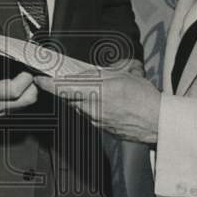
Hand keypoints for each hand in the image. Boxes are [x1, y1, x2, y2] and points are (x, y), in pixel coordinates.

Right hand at [0, 62, 37, 114]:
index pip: (15, 90)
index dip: (26, 78)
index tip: (27, 65)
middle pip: (27, 99)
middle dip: (33, 83)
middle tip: (30, 68)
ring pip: (27, 103)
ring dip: (30, 88)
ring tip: (25, 73)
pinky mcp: (2, 112)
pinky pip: (22, 104)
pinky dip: (25, 93)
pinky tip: (20, 80)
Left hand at [34, 69, 159, 143]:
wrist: (157, 122)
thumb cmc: (145, 97)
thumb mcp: (127, 73)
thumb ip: (109, 69)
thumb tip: (98, 69)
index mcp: (99, 88)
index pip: (65, 87)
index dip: (48, 84)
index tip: (39, 79)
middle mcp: (93, 105)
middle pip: (67, 97)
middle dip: (60, 89)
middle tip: (54, 80)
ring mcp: (95, 119)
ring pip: (76, 106)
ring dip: (75, 98)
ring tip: (82, 90)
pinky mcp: (100, 127)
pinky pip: (87, 115)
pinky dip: (87, 107)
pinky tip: (96, 101)